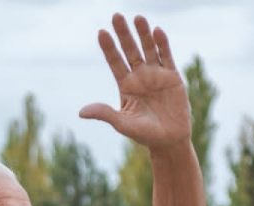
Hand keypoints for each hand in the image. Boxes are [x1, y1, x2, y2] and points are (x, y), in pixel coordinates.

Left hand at [79, 14, 190, 149]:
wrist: (170, 141)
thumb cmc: (144, 135)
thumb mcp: (123, 124)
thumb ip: (105, 114)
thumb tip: (81, 112)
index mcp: (126, 85)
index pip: (115, 62)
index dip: (109, 48)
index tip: (102, 33)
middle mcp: (140, 76)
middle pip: (130, 50)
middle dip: (123, 34)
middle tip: (116, 16)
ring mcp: (156, 74)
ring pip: (148, 49)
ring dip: (143, 34)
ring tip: (138, 18)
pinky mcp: (172, 76)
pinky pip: (166, 56)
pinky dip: (162, 44)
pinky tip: (157, 31)